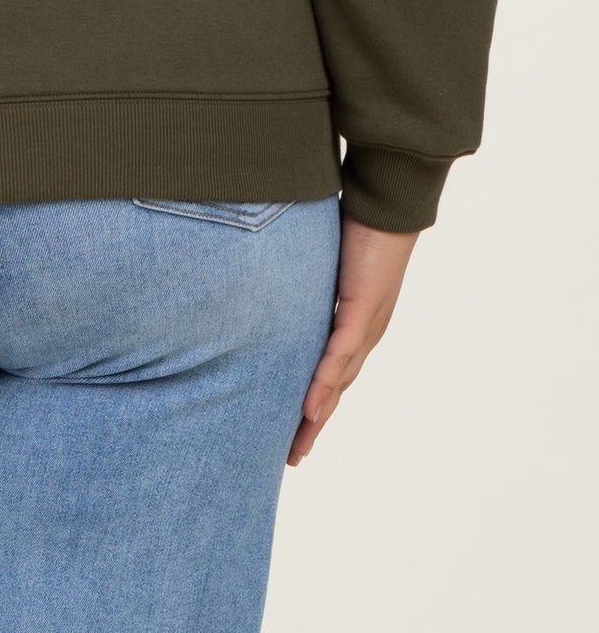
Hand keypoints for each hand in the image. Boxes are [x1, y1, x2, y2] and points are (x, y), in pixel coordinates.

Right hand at [287, 212, 420, 466]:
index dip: (312, 405)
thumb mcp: (320, 261)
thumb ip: (300, 278)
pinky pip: (340, 352)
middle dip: (313, 425)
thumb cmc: (357, 223)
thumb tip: (271, 281)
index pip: (331, 373)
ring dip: (317, 416)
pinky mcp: (364, 309)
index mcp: (355, 325)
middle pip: (336, 390)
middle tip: (293, 457)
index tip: (293, 431)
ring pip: (338, 381)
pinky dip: (325, 382)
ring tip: (298, 445)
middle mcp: (364, 334)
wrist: (389, 203)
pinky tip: (310, 407)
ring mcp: (366, 325)